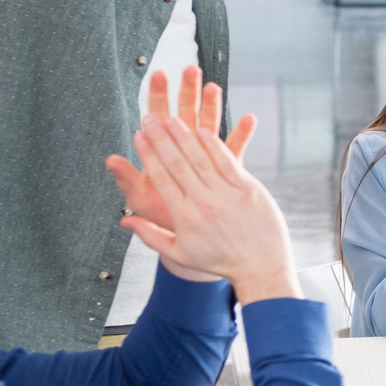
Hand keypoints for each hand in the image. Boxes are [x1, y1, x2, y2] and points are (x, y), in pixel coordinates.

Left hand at [106, 67, 256, 242]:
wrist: (185, 236)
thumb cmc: (161, 215)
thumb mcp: (140, 198)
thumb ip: (128, 179)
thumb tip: (110, 160)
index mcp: (161, 151)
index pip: (157, 117)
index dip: (157, 96)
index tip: (157, 75)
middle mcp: (183, 148)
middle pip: (185, 113)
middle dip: (187, 90)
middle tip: (190, 69)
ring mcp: (205, 156)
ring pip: (209, 125)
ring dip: (212, 105)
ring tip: (215, 87)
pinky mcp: (225, 167)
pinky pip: (235, 148)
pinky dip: (242, 133)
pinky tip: (249, 119)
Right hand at [112, 111, 299, 302]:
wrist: (260, 267)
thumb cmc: (219, 261)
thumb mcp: (180, 254)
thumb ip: (150, 236)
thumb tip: (124, 222)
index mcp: (184, 216)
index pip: (161, 178)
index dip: (148, 154)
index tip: (138, 136)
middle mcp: (204, 202)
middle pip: (177, 163)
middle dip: (161, 138)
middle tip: (149, 118)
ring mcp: (227, 194)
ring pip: (201, 158)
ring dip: (185, 135)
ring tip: (171, 118)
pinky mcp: (249, 188)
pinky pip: (228, 161)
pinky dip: (214, 144)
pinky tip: (203, 130)